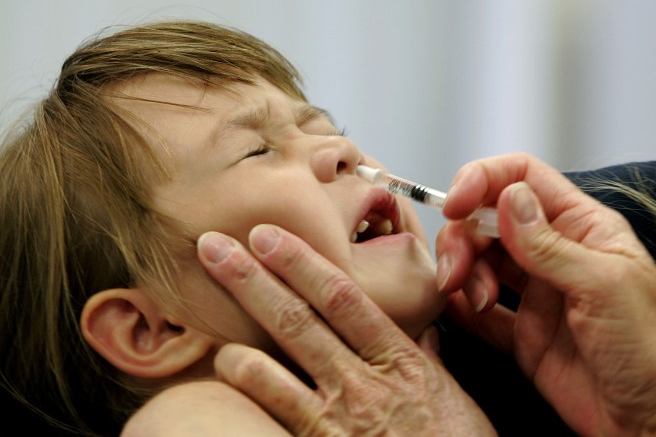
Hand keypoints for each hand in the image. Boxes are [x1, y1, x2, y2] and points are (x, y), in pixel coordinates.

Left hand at [197, 225, 496, 436]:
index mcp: (398, 360)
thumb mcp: (452, 397)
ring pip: (269, 370)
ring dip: (232, 341)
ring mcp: (337, 420)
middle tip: (212, 246)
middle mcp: (362, 385)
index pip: (341, 298)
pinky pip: (272, 413)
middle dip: (251, 279)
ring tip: (203, 318)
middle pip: (296, 321)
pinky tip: (224, 371)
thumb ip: (427, 359)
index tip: (268, 236)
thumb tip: (422, 332)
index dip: (300, 262)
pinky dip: (245, 388)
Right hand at [436, 153, 655, 435]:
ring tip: (477, 300)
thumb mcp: (603, 286)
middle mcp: (554, 254)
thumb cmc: (653, 353)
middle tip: (457, 269)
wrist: (653, 422)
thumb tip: (508, 196)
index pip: (523, 178)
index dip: (482, 180)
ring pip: (478, 260)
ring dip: (462, 273)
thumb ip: (550, 244)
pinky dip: (459, 306)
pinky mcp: (520, 332)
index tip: (454, 204)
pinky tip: (456, 309)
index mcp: (582, 228)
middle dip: (463, 238)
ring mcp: (535, 293)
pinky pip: (476, 310)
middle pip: (488, 220)